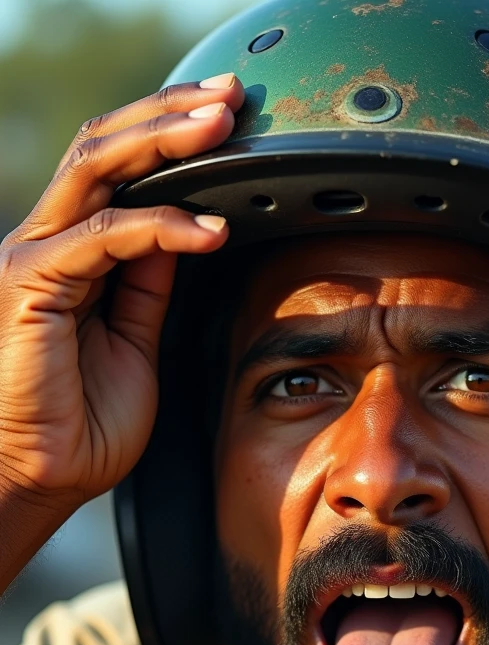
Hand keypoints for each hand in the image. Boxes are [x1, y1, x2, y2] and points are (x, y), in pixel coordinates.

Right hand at [0, 73, 243, 512]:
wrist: (41, 477)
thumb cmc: (84, 421)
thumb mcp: (136, 339)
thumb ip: (151, 283)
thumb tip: (186, 231)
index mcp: (71, 253)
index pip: (119, 170)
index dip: (170, 138)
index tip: (230, 121)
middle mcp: (47, 242)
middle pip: (104, 148)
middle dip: (169, 115)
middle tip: (231, 98)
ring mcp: (34, 257)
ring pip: (95, 168)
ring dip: (164, 141)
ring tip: (223, 127)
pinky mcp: (32, 283)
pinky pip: (103, 236)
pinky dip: (162, 227)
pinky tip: (211, 232)